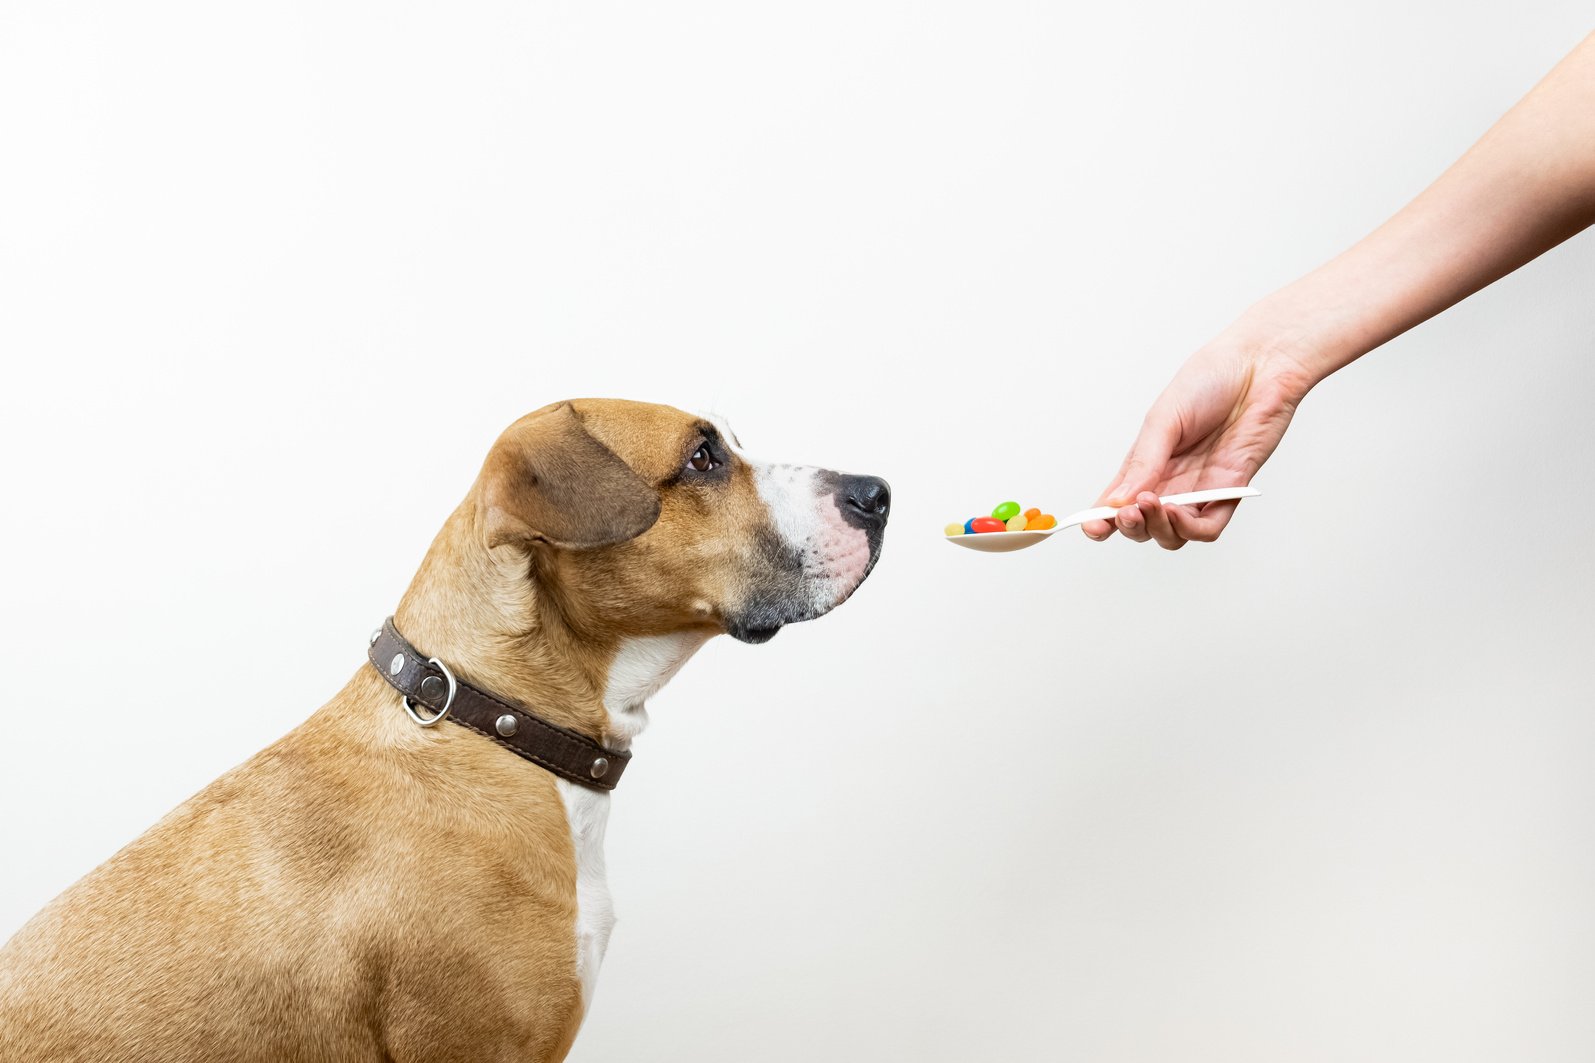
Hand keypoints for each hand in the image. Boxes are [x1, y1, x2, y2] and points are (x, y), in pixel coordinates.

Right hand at [1082, 329, 1315, 548]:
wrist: (1260, 367)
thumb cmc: (1211, 381)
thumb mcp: (1164, 418)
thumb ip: (1143, 462)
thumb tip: (1117, 501)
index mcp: (1146, 462)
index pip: (1117, 501)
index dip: (1101, 520)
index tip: (1091, 526)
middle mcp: (1170, 481)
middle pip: (1142, 524)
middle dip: (1129, 526)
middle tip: (1127, 512)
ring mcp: (1199, 489)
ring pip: (1172, 533)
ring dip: (1157, 529)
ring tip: (1152, 505)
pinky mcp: (1229, 492)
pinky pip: (1207, 527)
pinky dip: (1188, 529)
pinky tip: (1177, 512)